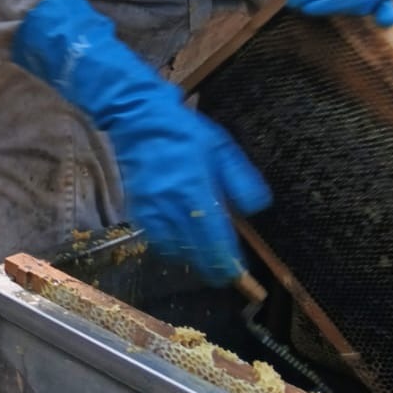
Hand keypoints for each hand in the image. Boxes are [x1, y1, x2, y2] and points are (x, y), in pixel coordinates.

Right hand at [13, 0, 271, 284]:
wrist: (137, 117)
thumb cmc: (184, 131)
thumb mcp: (221, 148)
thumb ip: (240, 179)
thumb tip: (255, 209)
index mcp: (196, 190)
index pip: (214, 237)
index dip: (226, 259)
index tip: (237, 272)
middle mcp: (173, 204)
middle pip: (194, 249)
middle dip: (211, 265)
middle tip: (224, 275)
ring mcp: (152, 206)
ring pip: (173, 246)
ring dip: (190, 257)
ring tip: (204, 262)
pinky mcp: (138, 205)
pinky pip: (154, 236)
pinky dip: (169, 246)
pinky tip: (179, 245)